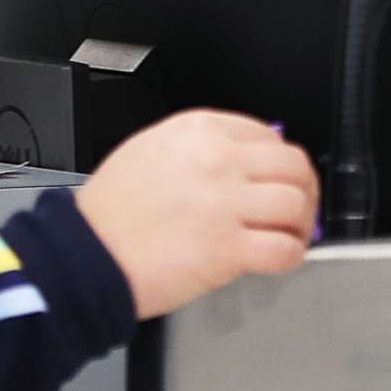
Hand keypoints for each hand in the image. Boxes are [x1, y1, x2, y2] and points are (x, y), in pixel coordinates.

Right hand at [74, 110, 319, 319]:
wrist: (86, 255)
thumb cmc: (110, 211)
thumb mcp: (150, 150)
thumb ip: (198, 147)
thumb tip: (240, 159)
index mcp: (200, 131)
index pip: (268, 134)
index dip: (281, 161)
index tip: (281, 178)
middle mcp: (219, 160)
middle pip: (293, 166)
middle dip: (305, 188)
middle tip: (299, 207)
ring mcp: (226, 204)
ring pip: (296, 204)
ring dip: (301, 223)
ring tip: (291, 235)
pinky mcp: (228, 249)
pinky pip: (284, 249)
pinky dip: (291, 255)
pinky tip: (280, 258)